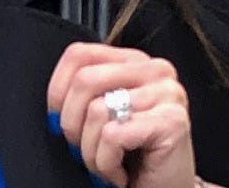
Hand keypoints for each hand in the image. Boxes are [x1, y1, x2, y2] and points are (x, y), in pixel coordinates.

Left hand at [48, 42, 195, 187]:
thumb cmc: (130, 157)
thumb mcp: (104, 114)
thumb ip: (86, 91)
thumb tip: (55, 95)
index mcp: (134, 61)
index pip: (79, 54)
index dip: (57, 90)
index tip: (56, 119)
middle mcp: (155, 70)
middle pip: (85, 80)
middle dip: (72, 123)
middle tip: (83, 149)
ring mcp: (168, 93)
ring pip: (98, 110)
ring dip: (91, 151)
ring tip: (107, 164)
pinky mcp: (173, 122)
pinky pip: (113, 136)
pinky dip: (106, 163)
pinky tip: (120, 173)